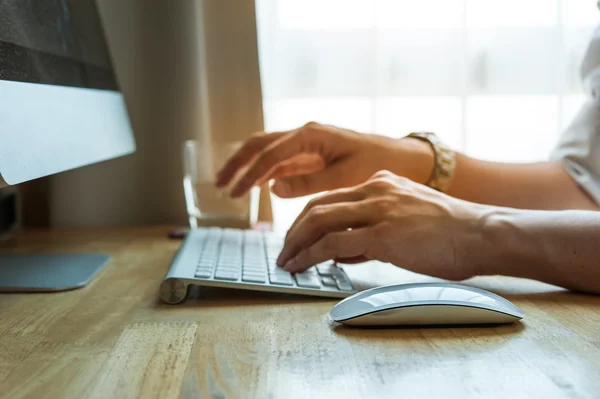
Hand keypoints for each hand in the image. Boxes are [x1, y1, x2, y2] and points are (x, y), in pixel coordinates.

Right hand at [215, 122, 432, 197]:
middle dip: (238, 163)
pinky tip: (254, 187)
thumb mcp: (345, 176)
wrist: (400, 158)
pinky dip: (264, 173)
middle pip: (260, 145)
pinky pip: (279, 162)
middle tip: (220, 184)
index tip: (234, 191)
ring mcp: (305, 145)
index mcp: (311, 135)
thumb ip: (308, 182)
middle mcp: (304, 135)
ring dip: (247, 167)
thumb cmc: (377, 162)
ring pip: (266, 152)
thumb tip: (274, 188)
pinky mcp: (310, 156)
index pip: (270, 154)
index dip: (249, 173)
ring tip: (229, 186)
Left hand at [276, 171, 488, 280]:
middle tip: (285, 250)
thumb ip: (373, 229)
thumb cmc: (452, 233)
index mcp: (381, 183)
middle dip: (294, 230)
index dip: (308, 218)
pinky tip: (301, 266)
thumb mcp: (408, 218)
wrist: (483, 233)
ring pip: (320, 220)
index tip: (297, 236)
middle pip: (318, 206)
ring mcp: (379, 209)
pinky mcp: (383, 233)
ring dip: (297, 243)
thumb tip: (341, 250)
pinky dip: (311, 255)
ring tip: (286, 261)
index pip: (332, 197)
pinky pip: (334, 242)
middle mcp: (376, 189)